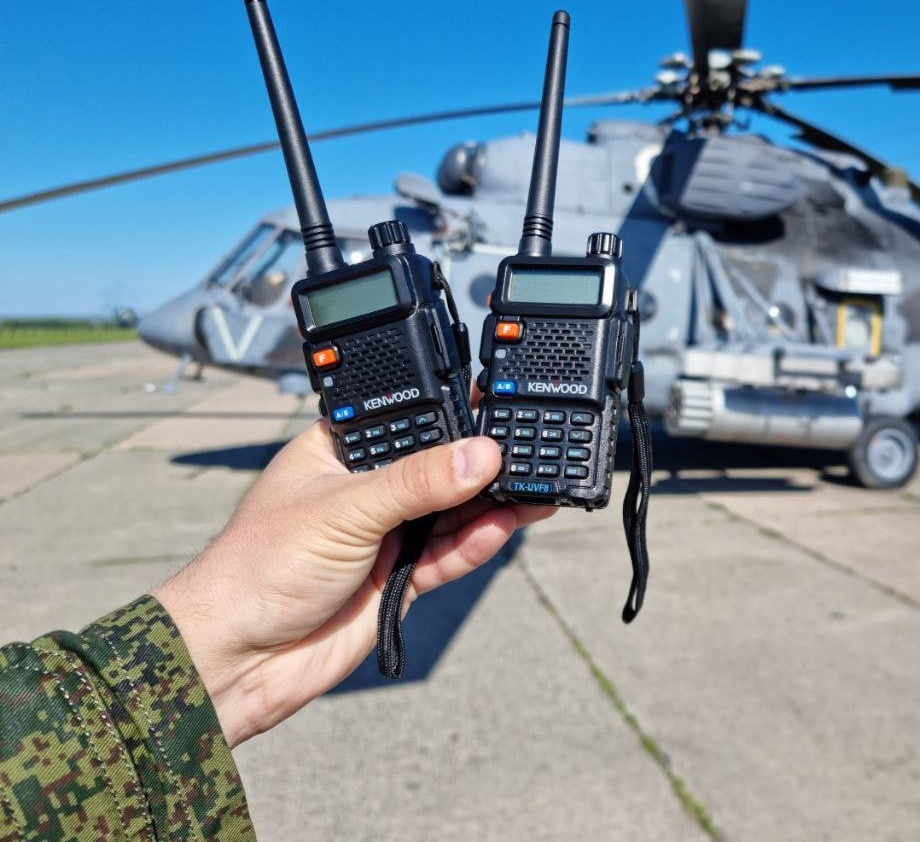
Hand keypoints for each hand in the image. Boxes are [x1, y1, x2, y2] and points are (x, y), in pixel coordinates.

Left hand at [155, 420, 551, 747]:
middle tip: (526, 450)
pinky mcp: (398, 580)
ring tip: (535, 488)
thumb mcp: (344, 510)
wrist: (237, 660)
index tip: (496, 406)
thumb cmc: (258, 567)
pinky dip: (477, 544)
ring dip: (490, 504)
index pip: (406, 422)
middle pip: (437, 468)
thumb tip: (481, 455)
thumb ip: (417, 482)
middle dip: (480, 463)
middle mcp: (365, 490)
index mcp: (339, 452)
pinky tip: (505, 526)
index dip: (449, 415)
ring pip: (450, 513)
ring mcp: (383, 536)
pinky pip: (448, 556)